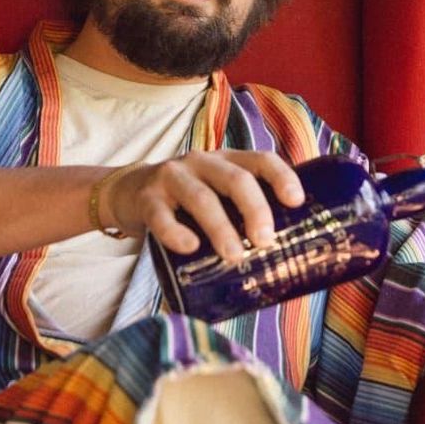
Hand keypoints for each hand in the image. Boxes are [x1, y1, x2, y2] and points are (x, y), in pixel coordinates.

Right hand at [104, 150, 304, 261]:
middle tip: (266, 241)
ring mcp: (172, 177)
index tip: (296, 202)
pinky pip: (161, 216)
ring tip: (235, 255)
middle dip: (255, 209)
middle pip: (235, 179)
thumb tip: (287, 262)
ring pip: (201, 198)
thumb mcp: (217, 196)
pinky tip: (189, 247)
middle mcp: (202, 163)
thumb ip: (242, 214)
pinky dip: (175, 233)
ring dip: (221, 227)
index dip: (282, 177)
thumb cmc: (187, 203)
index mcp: (227, 162)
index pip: (261, 160)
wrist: (128, 193)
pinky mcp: (147, 199)